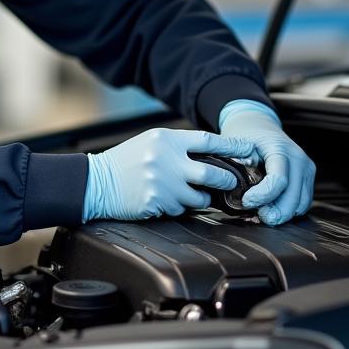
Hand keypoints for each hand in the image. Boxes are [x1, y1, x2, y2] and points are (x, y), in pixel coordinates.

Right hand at [82, 127, 255, 221]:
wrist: (97, 182)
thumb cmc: (126, 161)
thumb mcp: (151, 143)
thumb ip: (178, 146)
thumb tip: (213, 154)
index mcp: (166, 139)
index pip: (208, 140)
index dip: (233, 145)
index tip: (250, 149)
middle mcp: (167, 159)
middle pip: (213, 172)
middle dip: (227, 180)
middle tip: (232, 183)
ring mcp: (163, 183)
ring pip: (200, 197)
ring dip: (200, 198)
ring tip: (187, 193)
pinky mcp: (158, 202)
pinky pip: (181, 209)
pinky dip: (179, 207)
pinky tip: (165, 200)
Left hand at [217, 100, 314, 224]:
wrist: (258, 123)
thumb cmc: (245, 134)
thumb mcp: (235, 144)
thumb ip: (235, 165)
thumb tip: (232, 190)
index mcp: (280, 148)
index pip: (279, 180)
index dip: (262, 196)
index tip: (246, 202)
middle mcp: (299, 159)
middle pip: (294, 198)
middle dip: (275, 213)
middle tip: (257, 217)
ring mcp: (306, 169)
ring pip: (301, 204)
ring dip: (282, 214)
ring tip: (262, 214)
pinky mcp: (308, 178)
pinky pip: (303, 202)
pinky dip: (288, 210)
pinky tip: (271, 209)